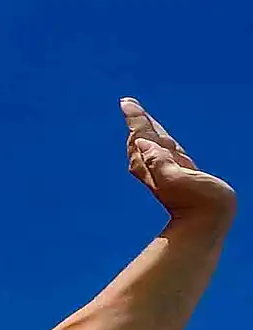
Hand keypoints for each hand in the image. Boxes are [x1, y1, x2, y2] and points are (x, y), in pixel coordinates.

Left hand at [121, 97, 235, 224]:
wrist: (207, 221)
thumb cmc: (197, 200)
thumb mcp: (176, 179)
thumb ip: (159, 162)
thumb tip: (141, 144)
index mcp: (156, 162)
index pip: (142, 135)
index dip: (136, 118)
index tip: (125, 103)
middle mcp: (158, 166)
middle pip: (143, 138)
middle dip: (137, 121)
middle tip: (127, 103)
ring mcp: (167, 172)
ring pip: (151, 146)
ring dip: (143, 131)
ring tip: (136, 117)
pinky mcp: (177, 177)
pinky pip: (162, 155)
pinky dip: (156, 144)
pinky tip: (152, 143)